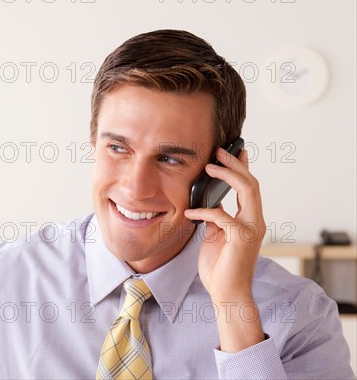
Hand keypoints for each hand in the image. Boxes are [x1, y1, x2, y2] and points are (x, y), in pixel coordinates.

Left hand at [184, 147, 265, 303]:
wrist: (226, 293)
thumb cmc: (220, 266)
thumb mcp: (216, 236)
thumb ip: (218, 218)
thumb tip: (211, 202)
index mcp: (250, 220)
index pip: (250, 188)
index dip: (243, 168)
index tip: (234, 151)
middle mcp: (255, 222)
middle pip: (252, 183)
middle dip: (235, 165)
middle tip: (218, 152)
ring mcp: (251, 229)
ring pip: (248, 191)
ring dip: (228, 176)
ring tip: (210, 168)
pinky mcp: (242, 238)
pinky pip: (222, 216)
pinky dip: (204, 211)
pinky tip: (190, 214)